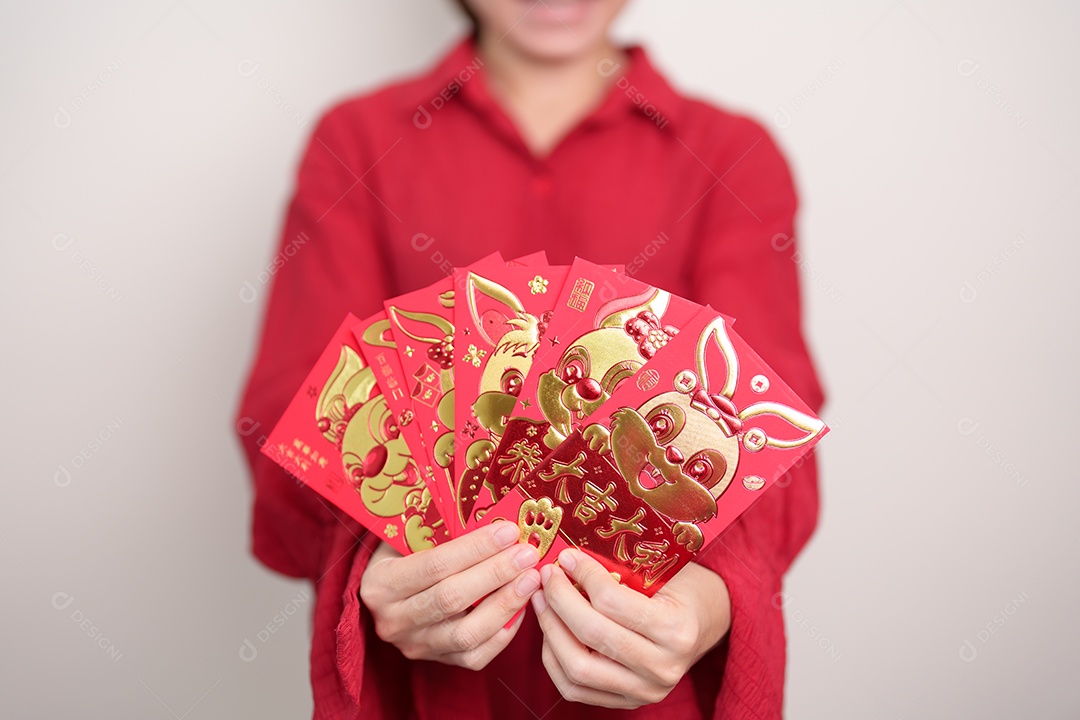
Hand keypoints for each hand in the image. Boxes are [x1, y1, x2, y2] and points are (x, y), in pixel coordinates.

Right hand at [359, 522, 540, 669]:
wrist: (385, 596)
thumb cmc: (402, 556)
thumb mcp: (408, 538)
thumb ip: (442, 531)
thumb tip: (497, 518)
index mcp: (380, 583)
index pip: (434, 565)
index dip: (475, 548)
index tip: (509, 532)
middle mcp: (393, 620)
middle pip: (452, 599)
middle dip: (496, 573)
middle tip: (527, 554)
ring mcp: (414, 645)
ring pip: (467, 634)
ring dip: (505, 604)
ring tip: (531, 579)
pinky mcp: (436, 661)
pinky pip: (476, 655)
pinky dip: (503, 632)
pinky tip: (521, 607)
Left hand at [532, 548, 730, 708]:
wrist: (704, 624)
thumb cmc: (682, 590)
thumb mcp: (662, 572)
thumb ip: (619, 570)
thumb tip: (567, 561)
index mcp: (676, 629)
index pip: (612, 602)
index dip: (582, 575)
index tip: (566, 557)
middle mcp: (662, 667)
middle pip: (591, 635)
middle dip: (559, 601)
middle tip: (547, 576)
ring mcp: (644, 691)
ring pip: (577, 667)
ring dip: (550, 630)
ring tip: (542, 601)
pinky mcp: (627, 701)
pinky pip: (575, 688)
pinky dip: (554, 658)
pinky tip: (550, 630)